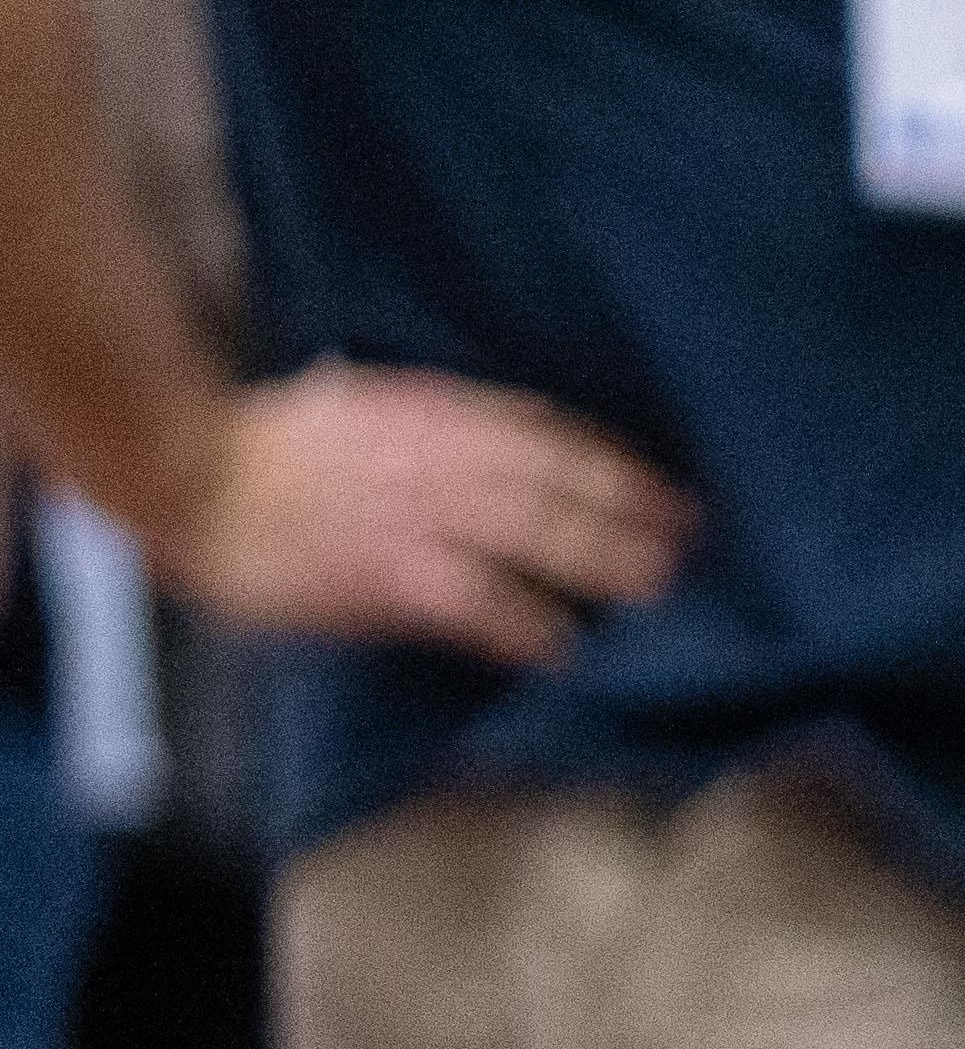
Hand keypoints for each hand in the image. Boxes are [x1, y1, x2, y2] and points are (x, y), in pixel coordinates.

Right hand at [148, 367, 690, 658]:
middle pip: (561, 481)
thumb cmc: (268, 442)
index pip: (550, 432)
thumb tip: (499, 427)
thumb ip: (435, 416)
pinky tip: (560, 649)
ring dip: (602, 562)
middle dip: (633, 511)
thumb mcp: (364, 399)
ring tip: (657, 590)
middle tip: (690, 539)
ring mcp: (416, 514)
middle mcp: (440, 457)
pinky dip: (524, 624)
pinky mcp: (386, 571)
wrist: (189, 473)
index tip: (665, 487)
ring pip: (536, 535)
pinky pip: (476, 601)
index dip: (615, 462)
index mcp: (435, 413)